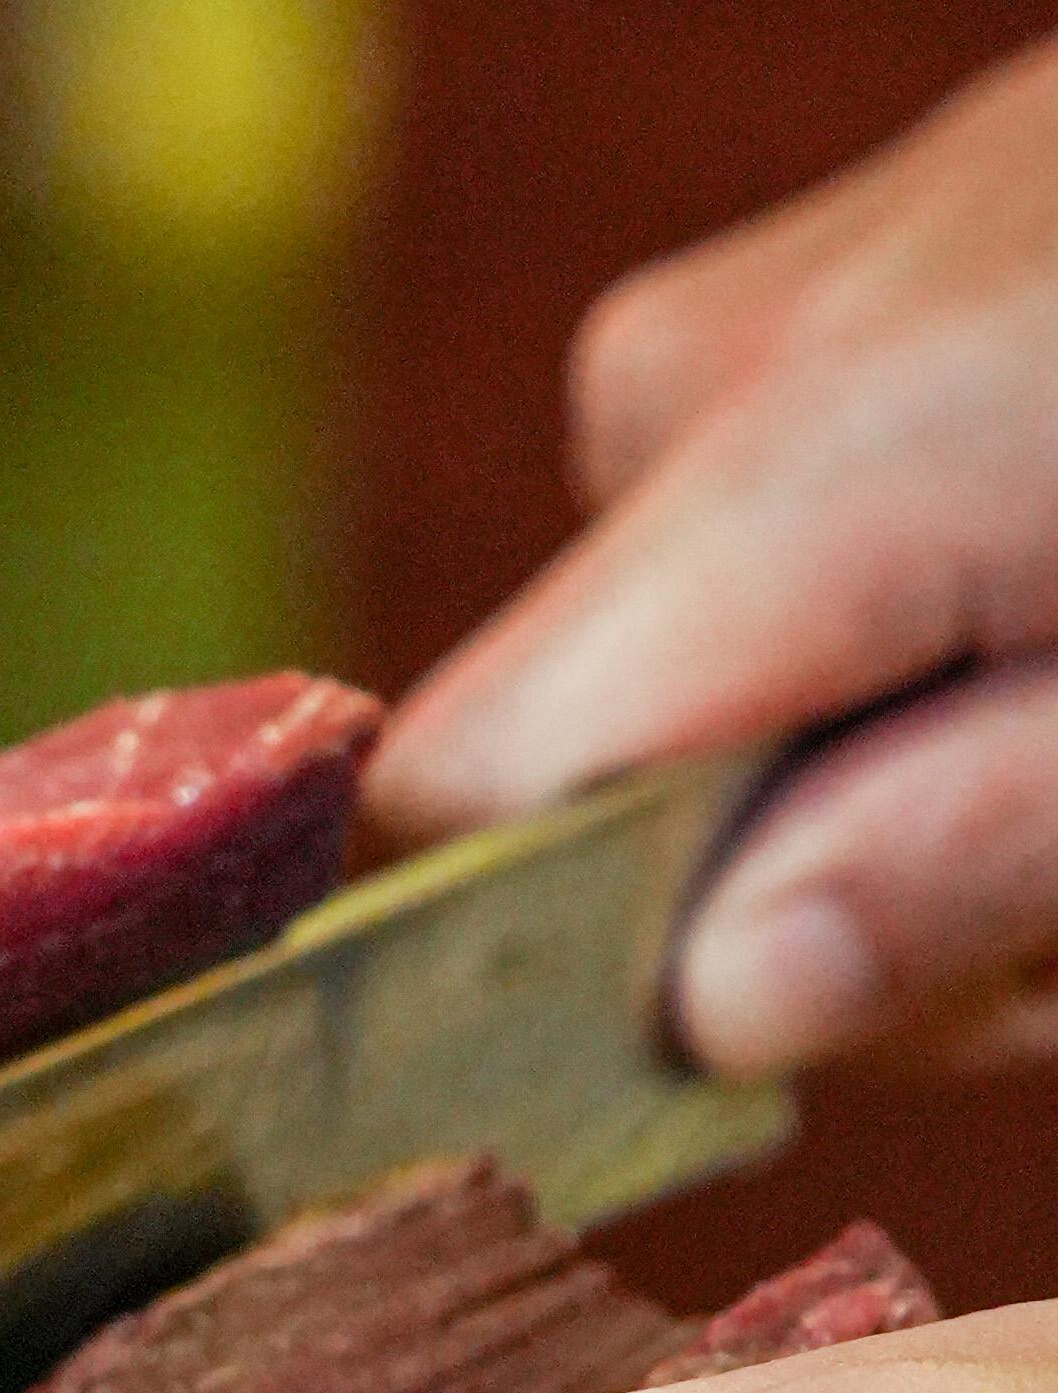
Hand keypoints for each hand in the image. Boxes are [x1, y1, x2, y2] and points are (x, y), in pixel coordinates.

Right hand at [372, 37, 1057, 1078]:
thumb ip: (967, 868)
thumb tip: (721, 1009)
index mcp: (798, 465)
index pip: (465, 789)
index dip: (560, 957)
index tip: (770, 1025)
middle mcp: (720, 369)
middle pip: (594, 758)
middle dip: (805, 889)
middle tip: (1053, 908)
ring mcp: (782, 306)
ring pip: (700, 674)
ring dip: (890, 788)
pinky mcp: (860, 295)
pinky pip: (791, 550)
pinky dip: (928, 651)